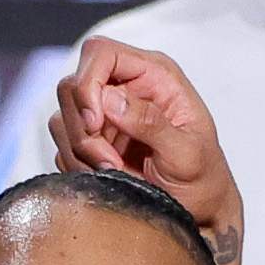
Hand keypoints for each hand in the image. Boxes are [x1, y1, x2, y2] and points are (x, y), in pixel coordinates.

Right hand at [51, 38, 244, 264]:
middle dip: (83, 129)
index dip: (88, 83)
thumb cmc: (203, 178)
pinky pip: (62, 148)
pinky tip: (109, 177)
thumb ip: (151, 124)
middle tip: (109, 161)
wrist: (198, 211)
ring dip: (82, 152)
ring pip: (62, 119)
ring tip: (116, 172)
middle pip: (71, 86)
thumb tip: (110, 99)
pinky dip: (79, 167)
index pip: (100, 53)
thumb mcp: (187, 153)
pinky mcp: (91, 142)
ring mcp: (105, 115)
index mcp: (153, 76)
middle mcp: (125, 88)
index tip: (95, 124)